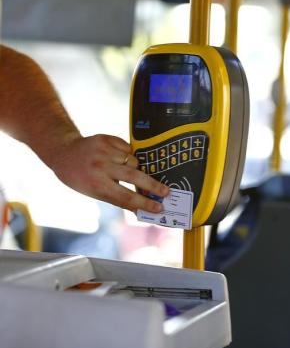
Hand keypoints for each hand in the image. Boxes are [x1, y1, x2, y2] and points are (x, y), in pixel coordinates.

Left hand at [49, 134, 169, 212]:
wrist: (64, 152)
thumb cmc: (80, 178)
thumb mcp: (94, 192)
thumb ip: (117, 198)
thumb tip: (141, 207)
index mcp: (96, 184)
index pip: (126, 197)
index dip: (144, 204)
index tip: (159, 208)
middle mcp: (101, 166)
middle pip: (134, 177)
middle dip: (153, 186)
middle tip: (167, 192)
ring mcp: (105, 151)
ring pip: (134, 161)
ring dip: (136, 168)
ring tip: (126, 170)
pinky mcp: (108, 139)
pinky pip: (129, 149)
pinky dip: (129, 155)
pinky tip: (119, 158)